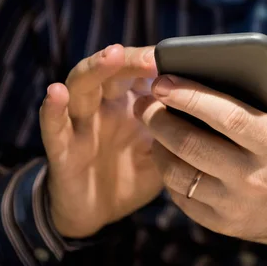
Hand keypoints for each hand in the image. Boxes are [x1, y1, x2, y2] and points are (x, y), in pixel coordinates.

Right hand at [40, 45, 162, 238]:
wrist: (99, 211)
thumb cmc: (133, 172)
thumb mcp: (162, 150)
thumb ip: (178, 128)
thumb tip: (214, 108)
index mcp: (130, 102)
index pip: (140, 71)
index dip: (156, 61)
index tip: (180, 56)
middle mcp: (104, 105)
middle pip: (112, 71)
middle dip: (131, 59)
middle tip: (154, 57)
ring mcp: (81, 122)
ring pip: (82, 85)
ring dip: (96, 68)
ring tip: (112, 54)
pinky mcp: (61, 147)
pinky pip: (53, 126)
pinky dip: (52, 109)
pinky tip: (57, 93)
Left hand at [134, 72, 266, 245]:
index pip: (226, 116)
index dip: (190, 96)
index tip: (164, 80)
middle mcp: (253, 178)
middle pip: (191, 144)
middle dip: (159, 118)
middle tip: (145, 100)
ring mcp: (236, 206)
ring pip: (180, 174)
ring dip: (158, 146)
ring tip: (153, 125)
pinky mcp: (225, 224)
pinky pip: (183, 199)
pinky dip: (169, 175)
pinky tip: (168, 155)